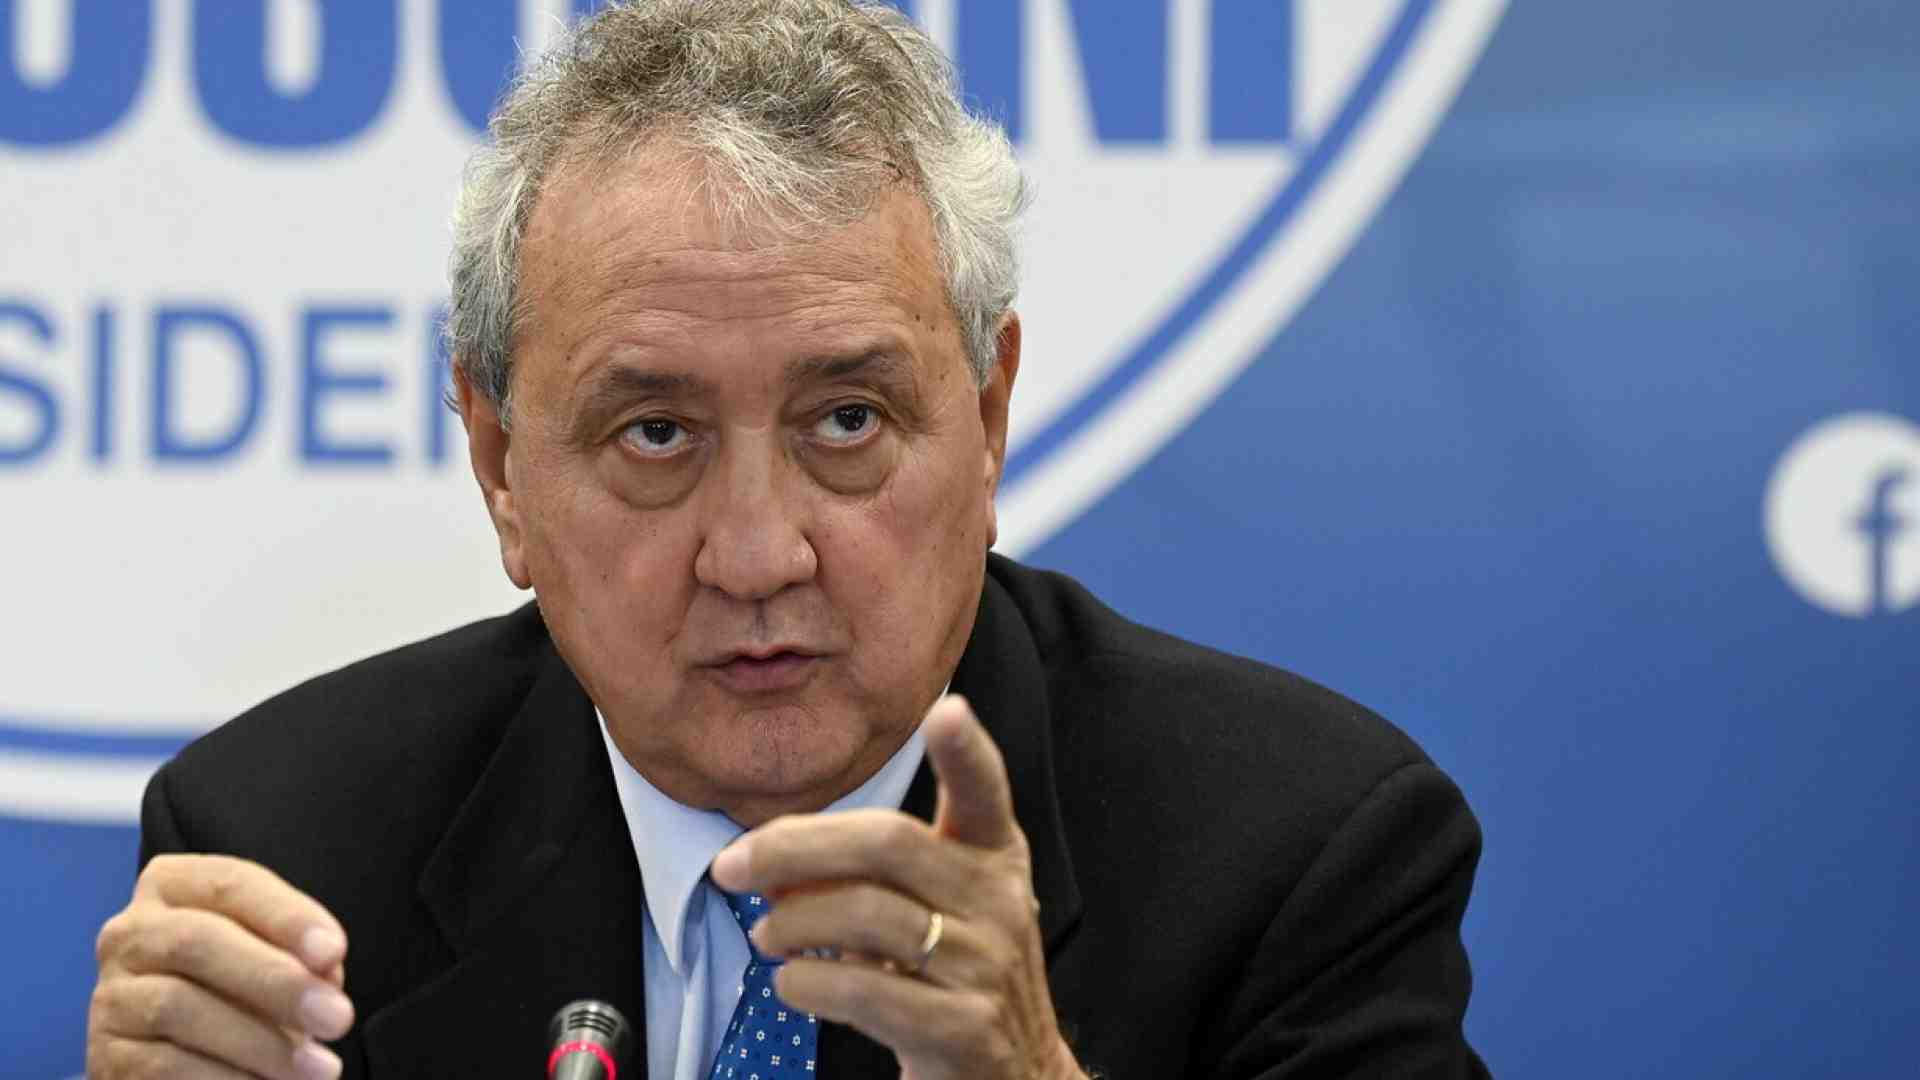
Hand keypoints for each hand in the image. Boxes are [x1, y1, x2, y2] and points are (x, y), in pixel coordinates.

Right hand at [88, 854, 353, 1078]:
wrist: (191, 1052)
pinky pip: (162, 1066)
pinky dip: (225, 1079)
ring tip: (317, 1068)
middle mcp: (130, 933)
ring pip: (178, 1008)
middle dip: (275, 980)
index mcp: (174, 887)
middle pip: (197, 942)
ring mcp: (112, 995)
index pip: (230, 885)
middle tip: (336, 1018)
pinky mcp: (107, 1055)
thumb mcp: (274, 956)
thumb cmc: (243, 988)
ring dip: (259, 1042)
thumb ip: (298, 954)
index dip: (285, 916)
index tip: (333, 952)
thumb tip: (323, 973)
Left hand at [710, 695, 1085, 1079]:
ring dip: (792, 921)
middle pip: (889, 844)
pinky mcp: (963, 1028)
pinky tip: (791, 982)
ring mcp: (986, 966)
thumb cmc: (954, 974)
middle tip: (733, 866)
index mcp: (994, 858)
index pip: (985, 793)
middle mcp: (998, 901)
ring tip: (765, 935)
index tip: (946, 711)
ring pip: (868, 917)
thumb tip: (773, 859)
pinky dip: (809, 982)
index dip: (966, 752)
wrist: (1014, 1074)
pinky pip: (867, 992)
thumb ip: (869, 873)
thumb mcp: (935, 908)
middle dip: (795, 847)